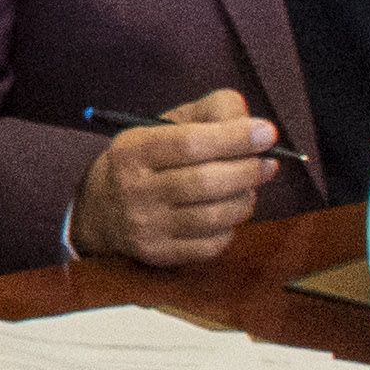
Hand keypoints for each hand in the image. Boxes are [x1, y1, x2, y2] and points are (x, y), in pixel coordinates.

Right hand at [72, 89, 282, 267]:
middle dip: (248, 170)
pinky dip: (231, 226)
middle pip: (206, 182)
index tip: (266, 133)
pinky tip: (228, 212)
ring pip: (214, 216)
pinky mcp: (159, 254)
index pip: (189, 143)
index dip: (234, 138)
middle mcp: (134, 190)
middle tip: (269, 162)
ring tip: (250, 187)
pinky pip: (211, 244)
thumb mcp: (165, 125)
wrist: (100, 209)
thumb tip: (254, 128)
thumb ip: (210, 114)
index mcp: (132, 151)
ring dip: (245, 199)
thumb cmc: (146, 160)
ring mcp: (146, 227)